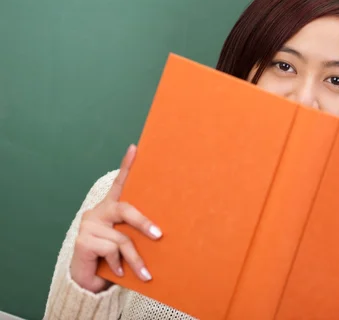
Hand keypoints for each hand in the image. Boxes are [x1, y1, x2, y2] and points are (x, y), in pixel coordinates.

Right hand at [70, 145, 162, 292]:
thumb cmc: (113, 258)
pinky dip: (119, 263)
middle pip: (125, 209)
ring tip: (145, 274)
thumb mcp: (128, 241)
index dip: (127, 166)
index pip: (120, 183)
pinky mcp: (83, 240)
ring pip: (122, 238)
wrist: (90, 283)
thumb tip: (163, 231)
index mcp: (111, 208)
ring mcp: (88, 225)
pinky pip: (111, 249)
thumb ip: (137, 231)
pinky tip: (118, 271)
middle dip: (143, 222)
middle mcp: (98, 211)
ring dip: (136, 258)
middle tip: (158, 235)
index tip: (135, 148)